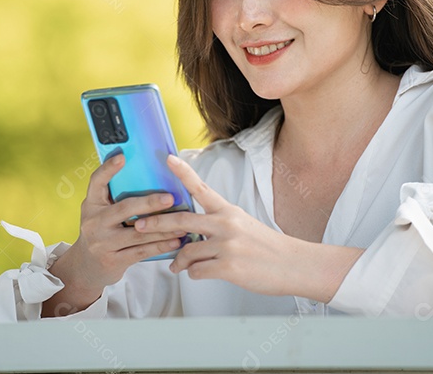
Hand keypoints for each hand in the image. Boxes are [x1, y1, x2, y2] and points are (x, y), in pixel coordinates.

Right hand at [52, 154, 189, 299]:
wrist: (85, 266)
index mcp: (91, 205)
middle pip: (124, 208)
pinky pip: (141, 251)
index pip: (96, 182)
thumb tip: (149, 178)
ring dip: (163, 228)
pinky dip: (160, 246)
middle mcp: (94, 222)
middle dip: (149, 203)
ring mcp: (102, 243)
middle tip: (170, 198)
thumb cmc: (101, 232)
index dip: (108, 168)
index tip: (123, 157)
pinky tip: (175, 241)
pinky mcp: (113, 260)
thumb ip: (115, 198)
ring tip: (182, 223)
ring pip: (138, 233)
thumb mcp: (100, 213)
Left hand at [133, 154, 305, 295]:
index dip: (183, 173)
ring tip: (175, 265)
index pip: (202, 187)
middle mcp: (226, 224)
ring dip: (178, 261)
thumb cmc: (267, 247)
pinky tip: (196, 274)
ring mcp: (227, 246)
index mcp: (229, 211)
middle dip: (156, 223)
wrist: (293, 265)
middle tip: (139, 226)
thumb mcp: (244, 226)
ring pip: (186, 251)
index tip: (167, 158)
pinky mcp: (228, 267)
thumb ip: (217, 226)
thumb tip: (192, 235)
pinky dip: (193, 274)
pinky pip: (197, 271)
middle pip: (182, 221)